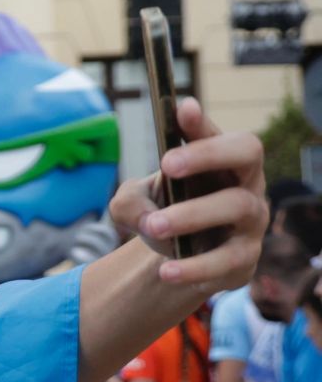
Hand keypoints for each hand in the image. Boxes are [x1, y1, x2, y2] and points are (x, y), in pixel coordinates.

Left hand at [109, 97, 265, 291]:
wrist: (177, 260)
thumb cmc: (163, 214)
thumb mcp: (134, 204)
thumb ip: (130, 201)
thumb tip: (148, 216)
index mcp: (219, 161)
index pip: (220, 132)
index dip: (204, 123)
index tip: (182, 110)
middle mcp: (244, 183)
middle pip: (247, 153)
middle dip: (208, 154)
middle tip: (167, 164)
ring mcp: (250, 221)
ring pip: (238, 206)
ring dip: (193, 214)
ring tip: (154, 226)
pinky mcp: (245, 259)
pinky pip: (228, 260)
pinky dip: (196, 267)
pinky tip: (167, 272)